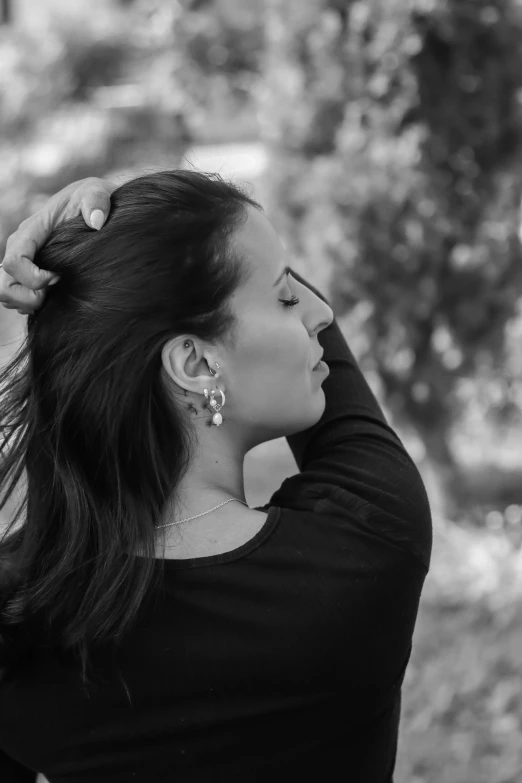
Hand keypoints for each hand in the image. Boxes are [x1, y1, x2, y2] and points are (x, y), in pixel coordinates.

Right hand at [0, 177, 115, 314]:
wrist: (92, 204)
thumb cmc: (92, 199)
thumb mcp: (97, 192)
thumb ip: (97, 202)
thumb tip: (97, 223)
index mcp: (32, 230)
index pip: (15, 261)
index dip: (34, 278)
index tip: (59, 277)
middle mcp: (21, 246)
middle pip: (5, 284)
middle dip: (27, 297)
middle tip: (53, 292)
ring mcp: (23, 260)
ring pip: (7, 293)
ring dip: (27, 302)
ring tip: (53, 296)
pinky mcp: (29, 271)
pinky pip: (17, 296)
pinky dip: (30, 303)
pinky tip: (54, 296)